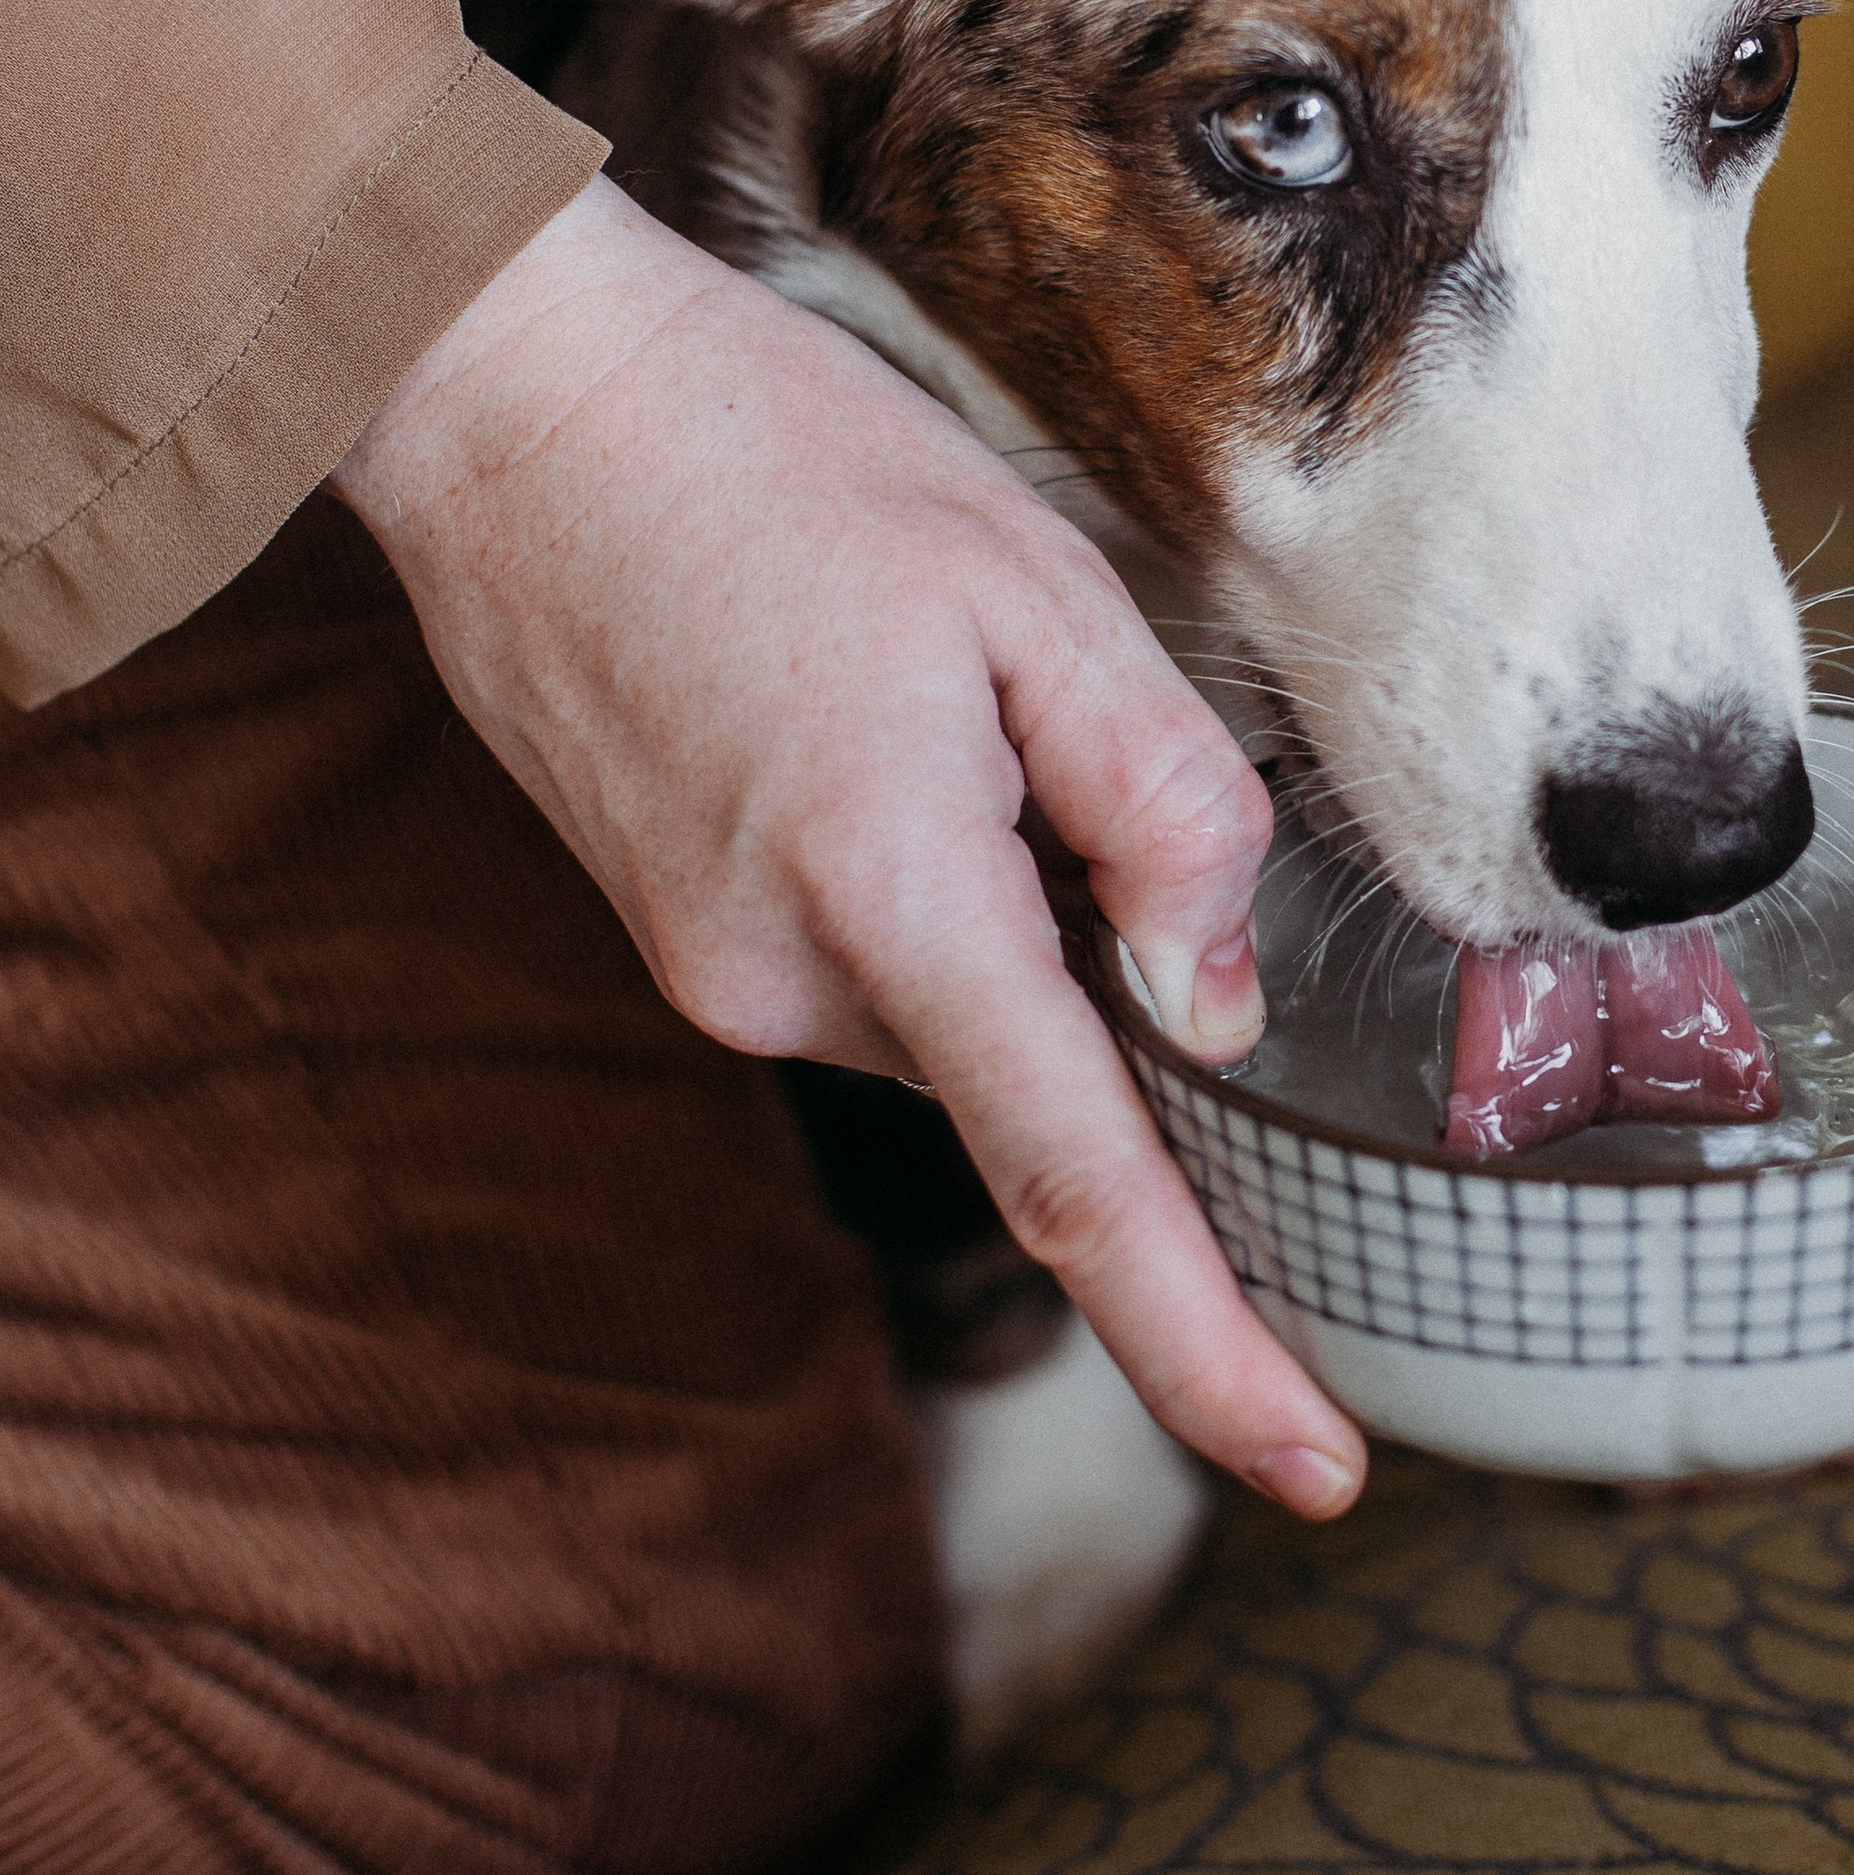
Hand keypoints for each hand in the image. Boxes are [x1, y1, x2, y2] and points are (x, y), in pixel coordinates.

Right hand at [332, 172, 1365, 1519]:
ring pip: (962, 1005)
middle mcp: (782, 982)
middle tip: (1050, 715)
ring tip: (944, 679)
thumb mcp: (1034, 588)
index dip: (1209, 1348)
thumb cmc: (777, 457)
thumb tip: (1212, 1005)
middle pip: (1040, 1058)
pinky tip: (886, 718)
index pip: (1082, 1186)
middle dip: (1107, 952)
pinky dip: (938, 887)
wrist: (516, 404)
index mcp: (890, 892)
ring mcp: (714, 975)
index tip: (1315, 1470)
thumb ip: (1164, 807)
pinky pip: (877, 966)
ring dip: (1012, 893)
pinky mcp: (683, 943)